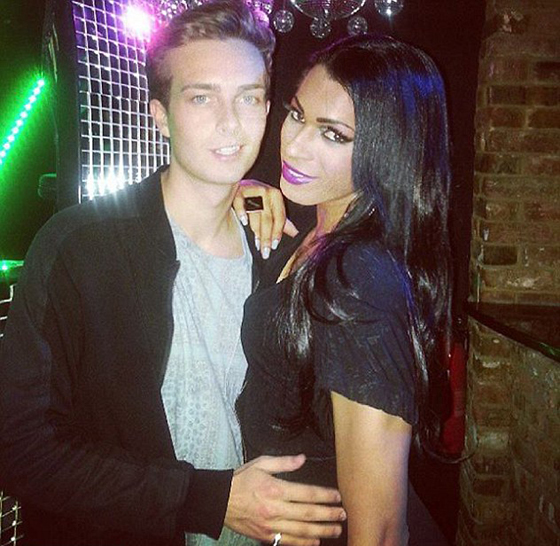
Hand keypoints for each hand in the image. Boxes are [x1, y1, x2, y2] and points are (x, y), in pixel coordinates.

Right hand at [224, 455, 344, 545]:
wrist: (220, 501)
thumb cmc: (242, 480)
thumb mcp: (261, 463)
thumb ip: (284, 462)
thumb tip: (302, 459)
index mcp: (276, 488)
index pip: (307, 493)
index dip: (325, 496)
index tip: (337, 497)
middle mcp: (275, 508)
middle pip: (308, 514)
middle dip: (329, 514)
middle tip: (343, 515)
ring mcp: (271, 525)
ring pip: (302, 530)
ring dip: (322, 530)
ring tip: (336, 530)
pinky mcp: (266, 536)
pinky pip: (288, 541)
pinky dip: (304, 543)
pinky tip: (316, 541)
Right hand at [233, 179, 298, 259]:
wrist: (239, 186)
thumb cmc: (258, 200)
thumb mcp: (271, 209)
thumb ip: (282, 222)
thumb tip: (296, 233)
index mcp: (276, 196)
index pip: (279, 217)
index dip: (277, 232)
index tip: (275, 246)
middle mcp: (266, 192)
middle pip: (268, 219)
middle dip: (267, 237)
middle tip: (265, 252)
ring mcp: (252, 190)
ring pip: (256, 214)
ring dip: (256, 231)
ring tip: (257, 244)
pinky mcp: (239, 191)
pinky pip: (241, 202)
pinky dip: (242, 212)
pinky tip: (244, 222)